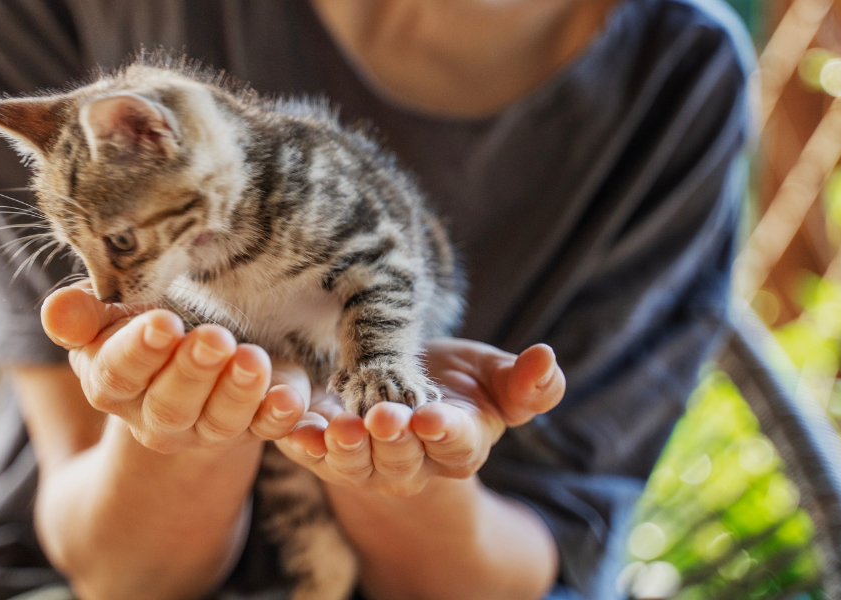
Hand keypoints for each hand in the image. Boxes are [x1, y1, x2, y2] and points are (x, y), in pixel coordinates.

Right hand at [41, 282, 308, 453]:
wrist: (186, 353)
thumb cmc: (138, 320)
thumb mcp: (106, 313)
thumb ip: (82, 314)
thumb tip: (56, 312)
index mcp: (112, 383)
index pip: (118, 374)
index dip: (139, 351)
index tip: (163, 322)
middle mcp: (154, 415)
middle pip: (169, 405)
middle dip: (192, 372)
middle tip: (215, 338)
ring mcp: (205, 427)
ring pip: (218, 422)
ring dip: (237, 393)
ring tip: (252, 360)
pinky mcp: (251, 426)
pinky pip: (267, 429)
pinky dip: (279, 414)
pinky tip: (289, 396)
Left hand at [275, 339, 564, 495]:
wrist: (401, 389)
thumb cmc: (455, 383)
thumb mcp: (493, 378)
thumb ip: (526, 383)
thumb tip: (548, 359)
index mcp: (459, 446)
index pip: (453, 443)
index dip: (443, 432)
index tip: (431, 417)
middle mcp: (413, 465)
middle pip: (402, 459)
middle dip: (392, 440)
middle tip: (382, 418)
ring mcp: (366, 465)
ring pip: (356, 464)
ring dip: (346, 448)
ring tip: (338, 428)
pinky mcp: (325, 454)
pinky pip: (312, 455)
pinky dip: (302, 446)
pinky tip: (292, 433)